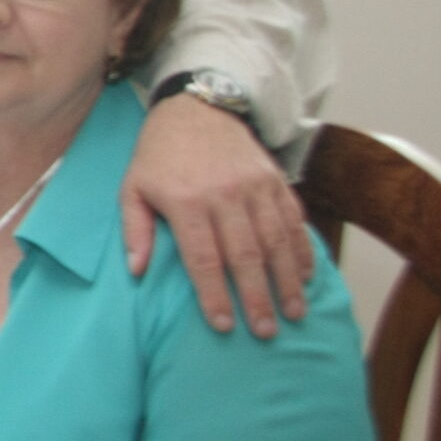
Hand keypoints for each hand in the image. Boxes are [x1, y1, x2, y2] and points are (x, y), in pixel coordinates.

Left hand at [121, 93, 311, 338]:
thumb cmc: (158, 156)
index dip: (214, 295)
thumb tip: (137, 272)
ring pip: (277, 240)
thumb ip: (134, 230)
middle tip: (265, 332)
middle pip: (246, 255)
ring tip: (294, 313)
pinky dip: (303, 250)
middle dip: (258, 297)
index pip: (204, 258)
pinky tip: (308, 277)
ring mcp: (255, 186)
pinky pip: (294, 220)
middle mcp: (225, 195)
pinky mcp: (276, 180)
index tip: (223, 326)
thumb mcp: (132, 188)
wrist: (196, 108)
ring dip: (288, 280)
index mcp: (186, 201)